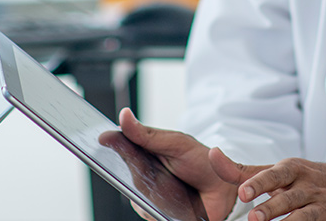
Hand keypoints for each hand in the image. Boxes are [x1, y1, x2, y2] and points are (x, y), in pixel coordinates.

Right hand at [117, 108, 238, 220]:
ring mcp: (150, 195)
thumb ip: (148, 134)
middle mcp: (143, 176)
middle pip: (123, 175)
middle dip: (124, 172)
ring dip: (145, 194)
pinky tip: (169, 204)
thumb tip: (123, 115)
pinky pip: (148, 213)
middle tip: (140, 168)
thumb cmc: (201, 161)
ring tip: (166, 188)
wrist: (225, 188)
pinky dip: (155, 209)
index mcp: (145, 154)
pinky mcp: (157, 213)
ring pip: (134, 197)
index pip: (120, 149)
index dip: (109, 145)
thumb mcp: (176, 143)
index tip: (100, 138)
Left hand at [211, 155, 325, 220]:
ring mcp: (317, 204)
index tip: (243, 192)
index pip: (274, 174)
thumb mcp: (281, 170)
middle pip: (287, 198)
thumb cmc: (307, 178)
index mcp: (292, 168)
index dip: (259, 183)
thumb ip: (246, 170)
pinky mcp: (325, 220)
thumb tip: (214, 156)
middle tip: (254, 217)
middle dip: (270, 208)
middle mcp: (306, 185)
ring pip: (301, 216)